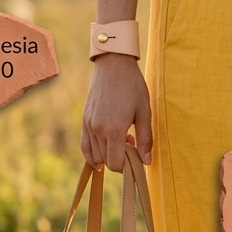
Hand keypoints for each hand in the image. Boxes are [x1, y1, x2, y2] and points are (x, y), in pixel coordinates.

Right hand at [81, 54, 151, 170]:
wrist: (114, 65)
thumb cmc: (133, 86)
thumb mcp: (144, 112)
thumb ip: (145, 139)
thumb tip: (146, 162)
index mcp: (114, 129)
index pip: (115, 163)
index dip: (127, 166)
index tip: (137, 157)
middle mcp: (98, 130)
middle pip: (105, 161)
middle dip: (119, 159)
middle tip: (132, 143)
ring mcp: (88, 125)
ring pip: (95, 155)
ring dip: (108, 155)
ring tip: (121, 140)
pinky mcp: (84, 120)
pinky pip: (85, 146)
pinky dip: (93, 153)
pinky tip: (104, 149)